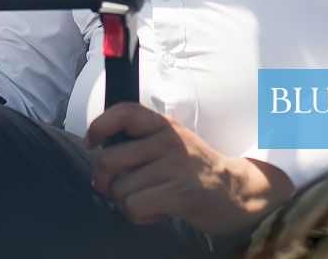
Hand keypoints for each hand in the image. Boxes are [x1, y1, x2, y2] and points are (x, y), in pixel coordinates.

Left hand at [87, 103, 293, 234]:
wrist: (235, 191)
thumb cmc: (193, 169)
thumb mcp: (171, 143)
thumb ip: (141, 141)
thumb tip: (100, 153)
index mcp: (163, 125)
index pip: (124, 111)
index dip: (100, 125)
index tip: (91, 142)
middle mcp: (168, 141)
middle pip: (109, 159)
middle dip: (103, 180)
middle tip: (112, 187)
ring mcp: (174, 166)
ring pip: (120, 188)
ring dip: (125, 202)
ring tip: (145, 200)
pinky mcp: (179, 192)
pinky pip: (135, 206)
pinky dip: (139, 216)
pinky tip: (155, 211)